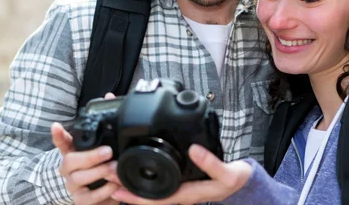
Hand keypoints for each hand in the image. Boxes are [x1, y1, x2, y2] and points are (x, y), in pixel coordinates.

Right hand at [52, 93, 120, 203]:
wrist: (96, 194)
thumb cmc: (97, 167)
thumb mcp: (100, 146)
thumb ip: (103, 124)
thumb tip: (109, 96)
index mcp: (72, 153)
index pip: (62, 142)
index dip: (58, 135)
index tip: (56, 125)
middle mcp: (69, 168)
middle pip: (71, 161)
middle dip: (90, 156)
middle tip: (108, 152)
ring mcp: (73, 185)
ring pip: (80, 178)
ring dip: (99, 172)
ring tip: (114, 168)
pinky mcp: (81, 200)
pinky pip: (90, 197)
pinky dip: (104, 191)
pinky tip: (114, 185)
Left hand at [108, 144, 251, 204]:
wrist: (241, 182)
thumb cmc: (233, 180)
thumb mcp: (227, 173)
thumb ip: (211, 163)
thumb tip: (193, 149)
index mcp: (186, 195)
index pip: (155, 200)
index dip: (134, 197)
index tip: (116, 191)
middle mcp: (179, 194)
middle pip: (146, 196)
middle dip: (125, 189)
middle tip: (106, 176)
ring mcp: (178, 188)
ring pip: (149, 189)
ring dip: (131, 182)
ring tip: (113, 171)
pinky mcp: (179, 181)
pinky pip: (157, 182)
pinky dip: (143, 175)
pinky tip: (133, 167)